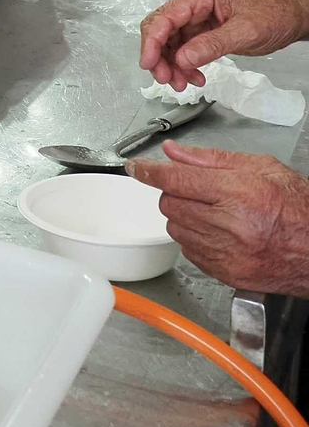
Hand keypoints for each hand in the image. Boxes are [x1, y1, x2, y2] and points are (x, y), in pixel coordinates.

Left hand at [128, 142, 308, 294]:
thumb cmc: (299, 209)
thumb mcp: (262, 169)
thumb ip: (212, 160)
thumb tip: (173, 153)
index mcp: (238, 194)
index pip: (176, 180)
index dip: (149, 171)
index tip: (135, 167)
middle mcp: (229, 225)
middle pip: (170, 204)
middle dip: (176, 193)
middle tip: (199, 191)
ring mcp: (226, 253)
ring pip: (175, 228)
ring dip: (184, 217)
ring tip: (214, 212)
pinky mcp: (225, 273)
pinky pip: (189, 251)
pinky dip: (195, 239)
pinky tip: (219, 232)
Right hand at [139, 0, 308, 91]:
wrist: (290, 17)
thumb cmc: (273, 15)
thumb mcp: (246, 31)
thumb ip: (213, 45)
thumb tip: (182, 59)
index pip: (165, 17)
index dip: (152, 41)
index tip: (149, 64)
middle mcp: (192, 4)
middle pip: (160, 30)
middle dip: (160, 57)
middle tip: (167, 80)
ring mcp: (194, 18)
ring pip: (168, 43)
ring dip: (171, 65)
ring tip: (182, 84)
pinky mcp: (199, 31)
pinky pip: (182, 49)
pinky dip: (184, 66)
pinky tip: (194, 77)